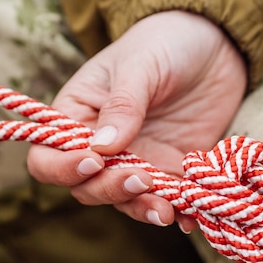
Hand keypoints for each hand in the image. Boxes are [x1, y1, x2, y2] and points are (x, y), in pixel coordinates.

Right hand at [27, 10, 246, 230]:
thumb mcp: (140, 66)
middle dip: (111, 190)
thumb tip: (103, 148)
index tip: (95, 161)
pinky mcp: (171, 170)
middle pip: (88, 188)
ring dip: (143, 209)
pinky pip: (167, 199)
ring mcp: (138, 161)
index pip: (49, 157)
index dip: (64, 168)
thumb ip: (122, 105)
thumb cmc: (164, 45)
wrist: (212, 48)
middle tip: (143, 179)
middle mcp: (102, 147)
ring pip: (127, 201)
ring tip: (167, 211)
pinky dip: (177, 212)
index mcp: (77, 117)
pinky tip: (189, 216)